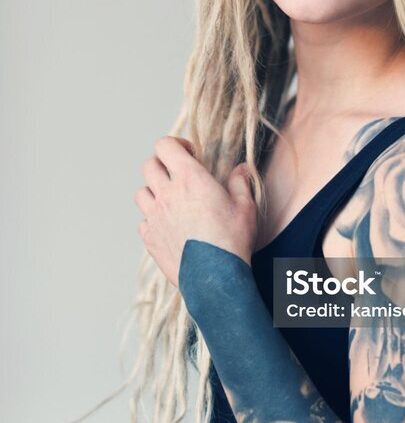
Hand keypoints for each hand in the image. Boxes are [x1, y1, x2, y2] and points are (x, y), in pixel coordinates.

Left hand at [134, 136, 257, 287]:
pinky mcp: (150, 238)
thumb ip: (240, 183)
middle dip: (163, 165)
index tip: (189, 154)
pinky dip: (153, 219)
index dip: (176, 145)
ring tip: (171, 200)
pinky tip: (169, 225)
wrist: (215, 277)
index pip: (165, 146)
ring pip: (141, 193)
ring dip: (154, 192)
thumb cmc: (232, 241)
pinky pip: (143, 221)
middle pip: (149, 165)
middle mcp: (167, 194)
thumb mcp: (245, 207)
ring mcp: (155, 217)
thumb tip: (241, 169)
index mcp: (190, 179)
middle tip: (178, 175)